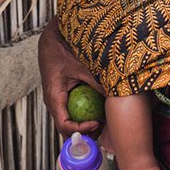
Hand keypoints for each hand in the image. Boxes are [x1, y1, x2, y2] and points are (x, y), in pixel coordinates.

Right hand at [38, 19, 102, 135]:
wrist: (54, 36)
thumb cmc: (64, 49)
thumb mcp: (82, 66)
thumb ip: (96, 82)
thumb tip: (115, 97)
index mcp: (54, 97)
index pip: (64, 125)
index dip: (80, 130)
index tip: (96, 124)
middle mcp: (54, 102)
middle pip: (67, 128)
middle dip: (85, 133)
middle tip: (104, 130)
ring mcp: (58, 100)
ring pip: (70, 121)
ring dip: (85, 125)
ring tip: (104, 123)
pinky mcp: (64, 95)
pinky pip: (74, 110)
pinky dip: (85, 114)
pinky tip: (100, 111)